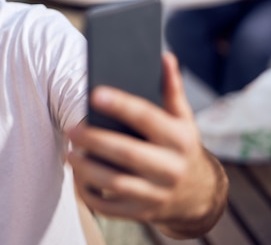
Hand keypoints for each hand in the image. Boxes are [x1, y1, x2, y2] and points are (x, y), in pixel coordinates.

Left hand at [67, 53, 226, 237]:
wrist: (200, 195)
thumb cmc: (182, 147)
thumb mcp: (183, 119)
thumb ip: (171, 89)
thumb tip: (164, 56)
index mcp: (179, 138)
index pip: (147, 118)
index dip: (121, 105)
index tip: (95, 94)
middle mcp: (171, 167)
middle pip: (128, 153)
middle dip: (95, 141)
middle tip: (71, 129)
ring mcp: (159, 194)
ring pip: (117, 183)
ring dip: (87, 169)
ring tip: (69, 154)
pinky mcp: (145, 213)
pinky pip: (111, 207)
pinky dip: (90, 195)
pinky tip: (78, 178)